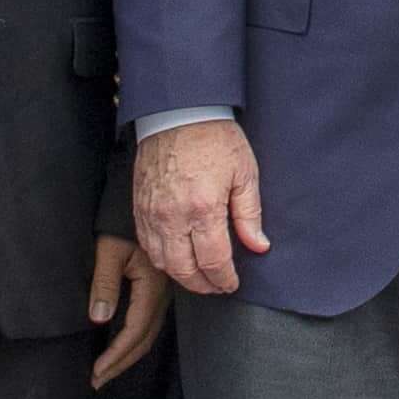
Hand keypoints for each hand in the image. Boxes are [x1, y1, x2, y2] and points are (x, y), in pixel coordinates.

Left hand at [86, 233, 168, 386]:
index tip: (96, 372)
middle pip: (144, 340)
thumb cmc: (122, 223)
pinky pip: (149, 323)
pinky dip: (134, 340)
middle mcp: (161, 295)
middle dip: (120, 364)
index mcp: (151, 287)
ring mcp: (163, 293)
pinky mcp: (159, 289)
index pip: (133, 332)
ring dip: (127, 355)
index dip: (115, 356)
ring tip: (107, 370)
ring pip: (148, 334)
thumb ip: (105, 284)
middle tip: (98, 381)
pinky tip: (121, 345)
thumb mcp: (109, 250)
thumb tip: (100, 319)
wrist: (151, 202)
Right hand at [135, 120, 264, 297]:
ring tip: (198, 276)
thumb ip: (249, 215)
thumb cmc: (214, 138)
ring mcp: (153, 213)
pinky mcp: (139, 206)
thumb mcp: (244, 173)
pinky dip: (161, 258)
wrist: (178, 112)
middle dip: (203, 285)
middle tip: (217, 285)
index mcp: (204, 208)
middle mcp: (174, 215)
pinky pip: (146, 244)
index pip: (213, 261)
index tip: (232, 283)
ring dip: (181, 275)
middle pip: (184, 270)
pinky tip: (175, 258)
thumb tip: (258, 246)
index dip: (224, 279)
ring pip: (162, 262)